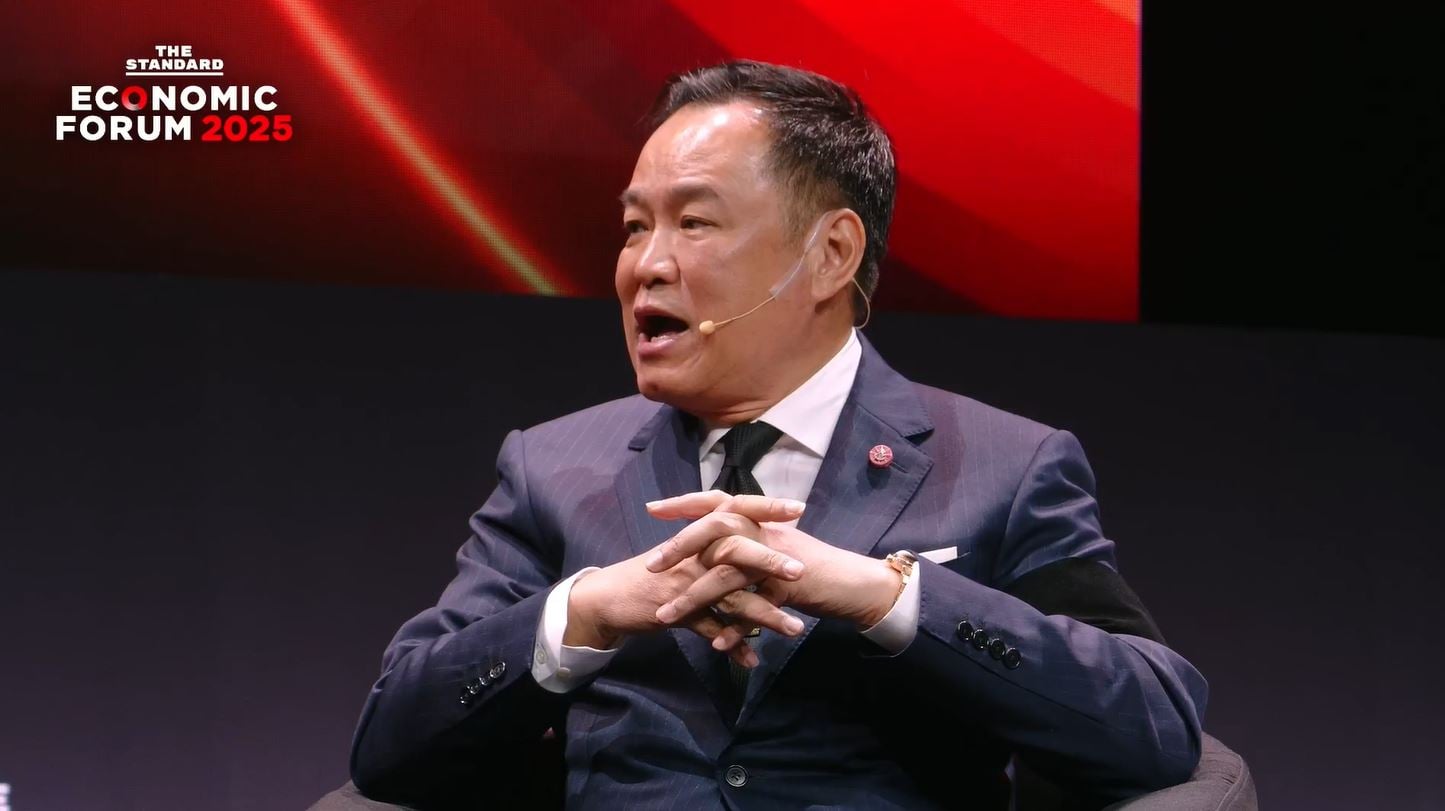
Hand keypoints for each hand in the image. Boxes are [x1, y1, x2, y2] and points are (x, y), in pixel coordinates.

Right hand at [566, 495, 807, 666]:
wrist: (609, 598)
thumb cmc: (652, 574)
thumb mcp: (684, 553)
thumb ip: (714, 545)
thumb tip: (751, 538)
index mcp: (699, 535)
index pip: (735, 511)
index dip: (766, 508)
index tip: (799, 508)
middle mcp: (694, 555)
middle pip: (737, 552)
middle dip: (771, 562)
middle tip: (801, 572)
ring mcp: (686, 583)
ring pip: (730, 597)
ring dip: (764, 615)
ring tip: (794, 629)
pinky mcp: (677, 612)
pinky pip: (710, 630)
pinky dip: (732, 646)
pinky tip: (752, 660)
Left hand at [645, 491, 902, 651]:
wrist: (856, 583)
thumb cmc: (815, 567)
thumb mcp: (778, 548)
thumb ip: (748, 544)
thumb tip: (716, 547)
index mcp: (760, 520)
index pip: (717, 502)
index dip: (685, 504)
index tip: (653, 508)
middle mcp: (766, 532)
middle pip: (715, 530)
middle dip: (679, 548)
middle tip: (650, 565)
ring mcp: (777, 559)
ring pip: (726, 575)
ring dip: (694, 598)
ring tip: (665, 617)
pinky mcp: (788, 588)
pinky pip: (753, 609)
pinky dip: (734, 628)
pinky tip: (715, 644)